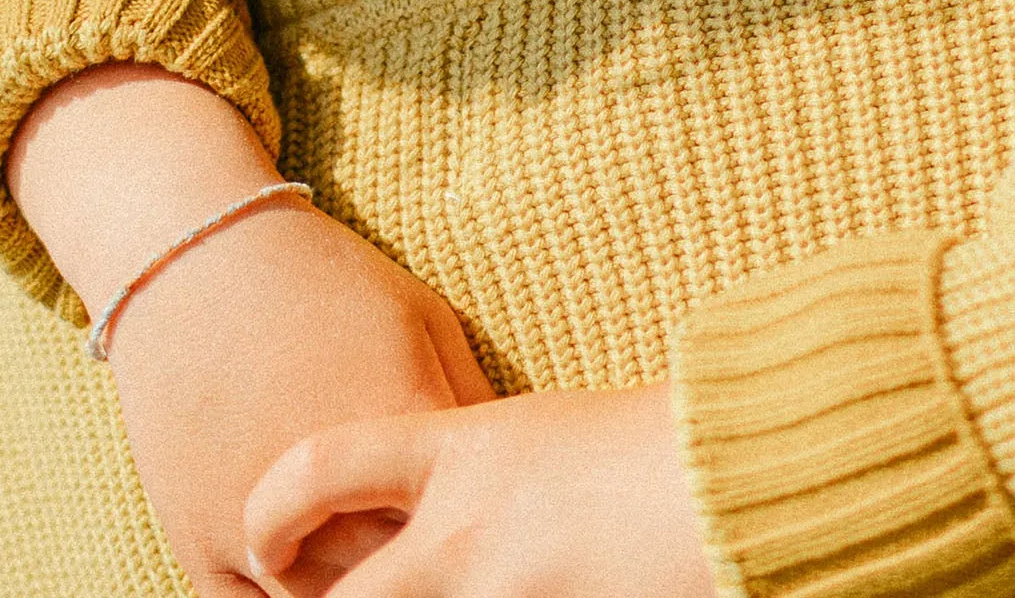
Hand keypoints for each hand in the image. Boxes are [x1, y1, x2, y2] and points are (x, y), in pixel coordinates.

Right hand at [8, 67, 492, 596]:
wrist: (195, 258)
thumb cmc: (325, 280)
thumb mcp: (424, 318)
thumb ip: (472, 406)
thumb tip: (515, 475)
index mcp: (397, 426)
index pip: (465, 525)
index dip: (478, 530)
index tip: (487, 526)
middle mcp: (327, 492)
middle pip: (400, 576)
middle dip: (422, 559)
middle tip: (431, 535)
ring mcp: (254, 527)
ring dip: (358, 583)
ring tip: (377, 543)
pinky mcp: (198, 545)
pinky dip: (290, 596)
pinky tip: (318, 565)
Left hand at [243, 383, 714, 597]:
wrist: (749, 473)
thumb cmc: (657, 439)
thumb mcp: (543, 433)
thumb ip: (465, 467)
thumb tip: (406, 504)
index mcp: (467, 453)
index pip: (322, 466)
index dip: (273, 510)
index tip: (266, 548)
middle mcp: (469, 537)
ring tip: (451, 590)